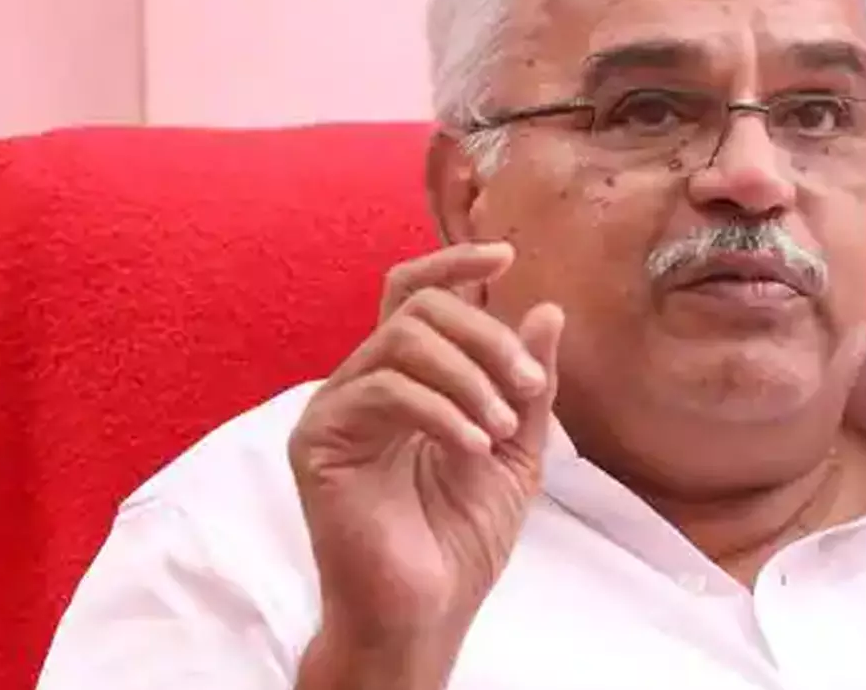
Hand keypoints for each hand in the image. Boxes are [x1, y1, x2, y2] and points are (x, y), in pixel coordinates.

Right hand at [288, 242, 562, 686]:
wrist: (428, 610)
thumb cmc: (462, 535)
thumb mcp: (517, 448)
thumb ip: (528, 382)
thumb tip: (547, 309)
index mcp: (407, 378)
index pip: (415, 293)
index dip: (455, 262)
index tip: (507, 256)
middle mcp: (365, 381)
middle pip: (418, 308)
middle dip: (486, 336)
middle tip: (527, 388)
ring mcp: (337, 408)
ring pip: (403, 341)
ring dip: (468, 377)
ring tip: (499, 430)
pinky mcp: (318, 440)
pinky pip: (383, 389)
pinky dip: (440, 411)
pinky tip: (471, 448)